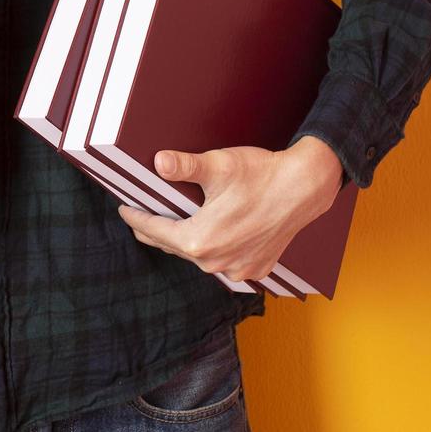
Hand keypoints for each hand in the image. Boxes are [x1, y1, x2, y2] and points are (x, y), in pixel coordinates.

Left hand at [115, 136, 345, 282]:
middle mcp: (216, 262)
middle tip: (141, 216)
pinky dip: (212, 250)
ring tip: (171, 225)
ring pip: (198, 257)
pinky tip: (207, 237)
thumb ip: (184, 166)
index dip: (136, 218)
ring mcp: (238, 269)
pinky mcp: (256, 268)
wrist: (306, 187)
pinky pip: (223, 262)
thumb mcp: (218, 166)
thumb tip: (158, 162)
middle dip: (156, 230)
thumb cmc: (261, 174)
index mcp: (200, 241)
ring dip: (184, 242)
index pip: (154, 231)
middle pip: (173, 246)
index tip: (124, 209)